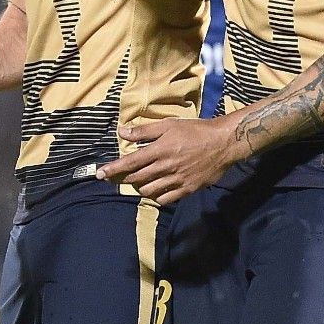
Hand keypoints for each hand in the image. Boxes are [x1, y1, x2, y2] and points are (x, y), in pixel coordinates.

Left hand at [97, 116, 242, 203]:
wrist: (223, 143)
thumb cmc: (195, 130)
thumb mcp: (168, 125)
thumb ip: (144, 131)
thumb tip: (122, 132)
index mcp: (159, 150)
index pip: (129, 163)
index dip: (113, 169)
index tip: (100, 174)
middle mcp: (165, 167)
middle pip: (136, 178)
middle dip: (123, 178)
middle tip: (119, 177)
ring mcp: (177, 180)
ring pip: (149, 190)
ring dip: (139, 187)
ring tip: (139, 181)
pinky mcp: (187, 189)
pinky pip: (165, 199)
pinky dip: (156, 196)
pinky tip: (155, 190)